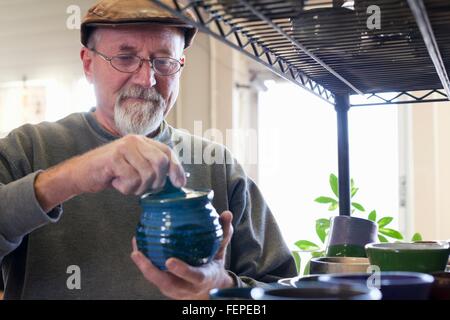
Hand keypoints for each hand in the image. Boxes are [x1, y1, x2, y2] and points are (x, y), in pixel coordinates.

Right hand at [71, 134, 185, 194]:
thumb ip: (153, 169)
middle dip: (156, 181)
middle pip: (160, 163)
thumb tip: (179, 180)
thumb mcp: (135, 168)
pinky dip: (126, 188)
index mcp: (143, 141)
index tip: (180, 184)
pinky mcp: (114, 158)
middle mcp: (135, 140)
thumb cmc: (111, 173)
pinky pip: (132, 179)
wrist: (81, 173)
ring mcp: (124, 147)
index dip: (177, 169)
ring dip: (138, 187)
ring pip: (147, 174)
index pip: (167, 153)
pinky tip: (116, 182)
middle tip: (142, 187)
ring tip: (125, 184)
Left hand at [131, 211, 234, 299]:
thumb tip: (226, 213)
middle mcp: (187, 287)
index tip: (170, 261)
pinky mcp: (164, 286)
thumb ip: (224, 233)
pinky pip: (152, 276)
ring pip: (156, 280)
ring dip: (143, 266)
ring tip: (135, 249)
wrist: (207, 288)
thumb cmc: (212, 265)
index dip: (182, 270)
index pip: (194, 277)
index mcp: (203, 278)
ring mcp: (174, 289)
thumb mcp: (221, 251)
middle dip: (151, 271)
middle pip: (167, 283)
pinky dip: (143, 263)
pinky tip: (137, 247)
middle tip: (139, 255)